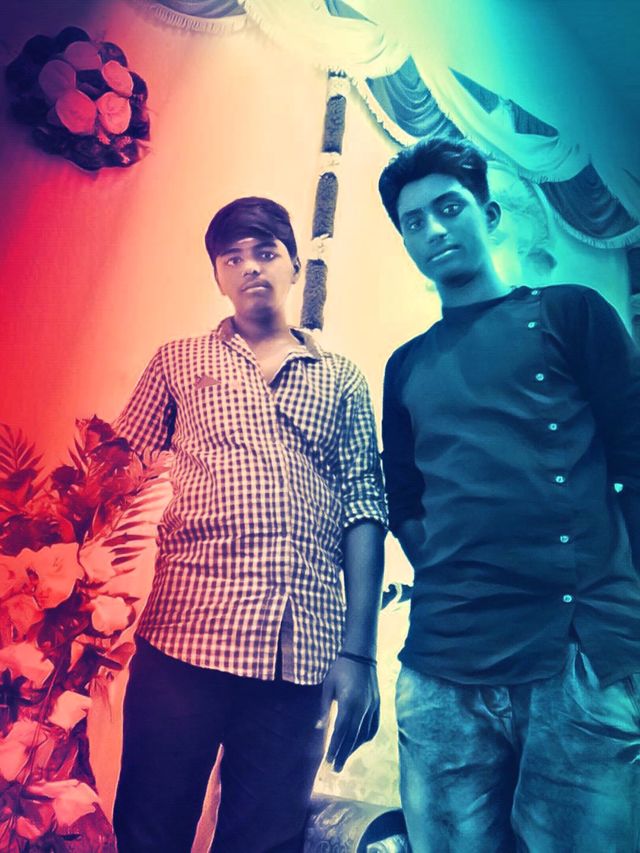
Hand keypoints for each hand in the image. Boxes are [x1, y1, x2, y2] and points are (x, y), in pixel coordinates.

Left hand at [320, 655, 379, 771]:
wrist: (360, 654)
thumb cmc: (340, 669)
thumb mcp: (328, 686)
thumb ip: (325, 708)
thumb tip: (320, 729)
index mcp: (349, 702)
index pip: (341, 730)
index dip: (335, 747)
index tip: (328, 760)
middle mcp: (363, 707)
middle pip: (353, 736)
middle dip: (344, 754)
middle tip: (336, 769)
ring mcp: (372, 706)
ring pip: (364, 733)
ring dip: (354, 747)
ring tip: (344, 757)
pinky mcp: (378, 704)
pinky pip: (374, 726)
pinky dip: (366, 737)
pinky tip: (358, 743)